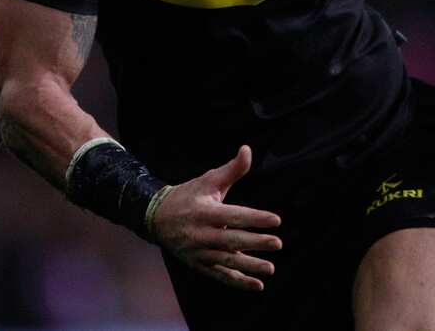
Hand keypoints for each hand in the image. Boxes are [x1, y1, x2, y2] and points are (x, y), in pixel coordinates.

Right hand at [149, 145, 283, 290]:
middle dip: (255, 243)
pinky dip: (238, 282)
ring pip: (226, 262)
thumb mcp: (208, 180)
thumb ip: (232, 169)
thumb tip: (248, 150)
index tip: (275, 220)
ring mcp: (198, 251)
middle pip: (231, 240)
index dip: (254, 218)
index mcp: (205, 211)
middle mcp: (201, 234)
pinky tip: (257, 285)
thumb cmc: (188, 196)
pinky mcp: (198, 264)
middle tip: (278, 243)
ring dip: (249, 266)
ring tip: (270, 269)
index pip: (233, 216)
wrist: (156, 217)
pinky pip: (220, 275)